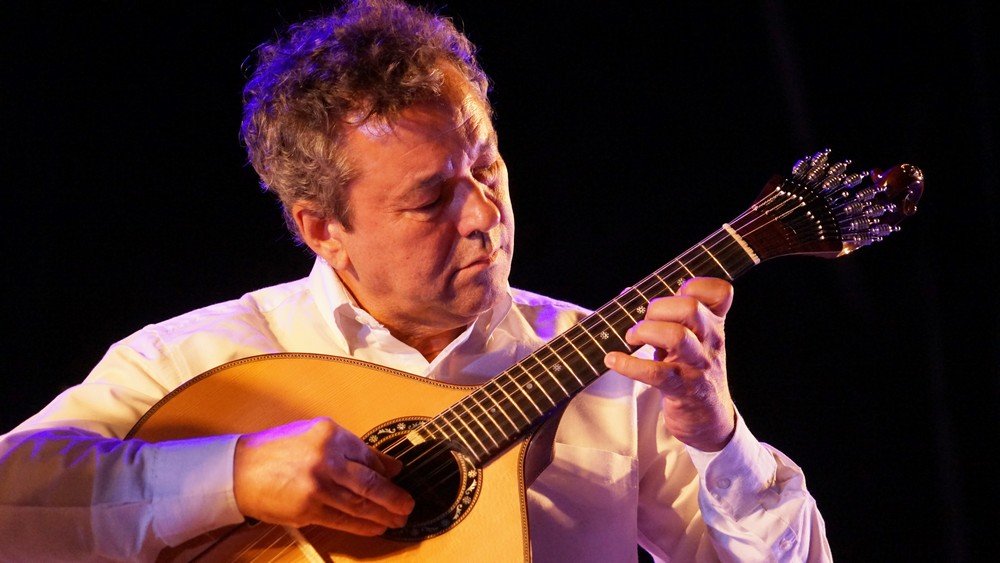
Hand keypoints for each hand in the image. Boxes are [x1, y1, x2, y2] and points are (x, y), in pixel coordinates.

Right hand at [233, 417, 414, 535]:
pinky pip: (343, 519)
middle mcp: (326, 457)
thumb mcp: (314, 437)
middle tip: (408, 505)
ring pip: (360, 504)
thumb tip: (390, 465)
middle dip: (394, 497)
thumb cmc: (275, 452)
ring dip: (383, 514)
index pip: (368, 455)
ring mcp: (317, 483)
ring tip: (398, 520)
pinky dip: (363, 525)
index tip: (398, 479)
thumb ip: (352, 449)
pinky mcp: (308, 507)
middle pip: (370, 482)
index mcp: (329, 433)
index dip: (386, 472)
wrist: (237, 470)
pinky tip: (375, 527)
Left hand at [604, 277, 736, 450]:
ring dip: (645, 331)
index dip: (696, 284)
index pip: (721, 292)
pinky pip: (655, 373)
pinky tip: (613, 360)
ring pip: (676, 336)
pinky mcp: (682, 389)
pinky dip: (628, 364)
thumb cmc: (692, 371)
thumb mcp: (691, 341)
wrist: (709, 419)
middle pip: (690, 308)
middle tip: (643, 323)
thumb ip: (667, 316)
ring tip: (632, 339)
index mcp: (714, 324)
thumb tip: (627, 293)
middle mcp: (711, 341)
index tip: (675, 292)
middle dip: (658, 308)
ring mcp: (698, 365)